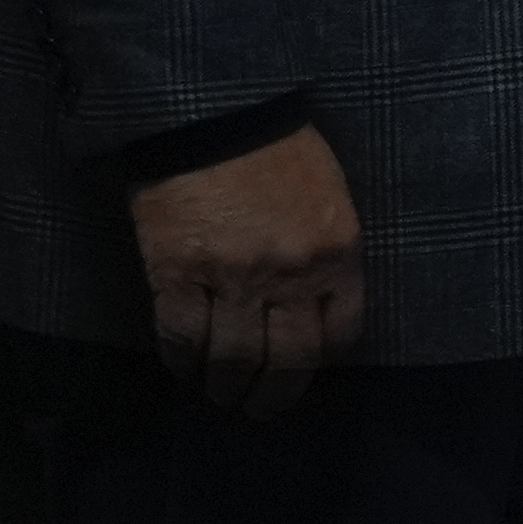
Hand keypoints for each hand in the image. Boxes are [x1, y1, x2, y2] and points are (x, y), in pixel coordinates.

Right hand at [130, 124, 360, 417]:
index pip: (341, 331)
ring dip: (227, 387)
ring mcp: (235, 277)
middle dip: (275, 395)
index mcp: (338, 251)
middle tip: (261, 408)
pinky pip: (182, 337)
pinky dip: (182, 362)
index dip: (322, 361)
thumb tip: (317, 300)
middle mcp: (292, 273)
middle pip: (289, 359)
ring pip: (234, 358)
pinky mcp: (180, 273)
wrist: (217, 115)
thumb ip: (327, 250)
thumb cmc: (280, 148)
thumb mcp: (329, 196)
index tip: (308, 371)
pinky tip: (183, 370)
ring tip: (221, 396)